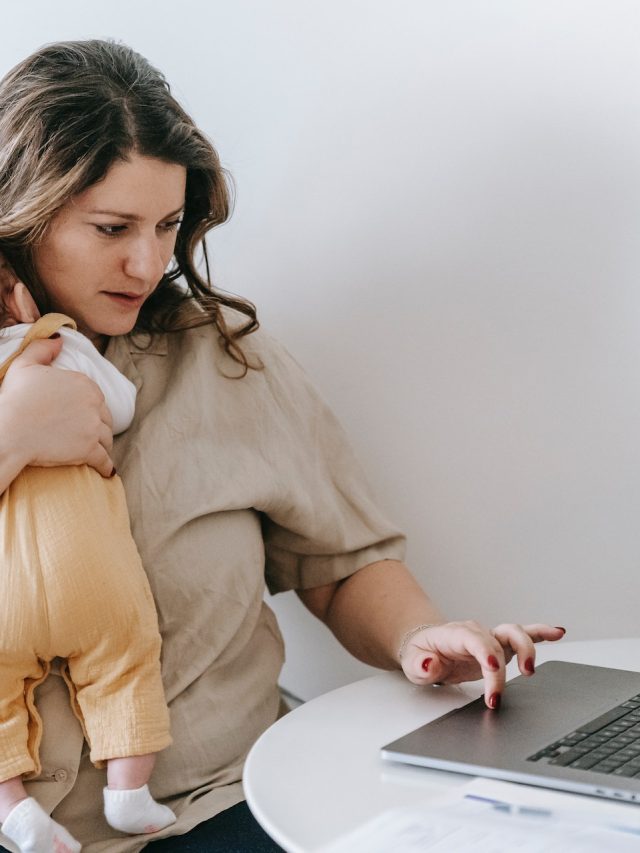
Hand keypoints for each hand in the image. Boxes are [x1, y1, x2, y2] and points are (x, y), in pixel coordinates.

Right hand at [0, 339, 114, 476]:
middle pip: (104, 418)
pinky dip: (107, 466)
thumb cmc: (15, 399)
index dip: (90, 408)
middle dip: (98, 426)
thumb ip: (43, 348)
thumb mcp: (25, 366)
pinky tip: (106, 471)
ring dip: (103, 445)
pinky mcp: (90, 450)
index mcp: (84, 383)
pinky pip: (105, 461)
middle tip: (89, 435)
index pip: (96, 397)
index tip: (82, 416)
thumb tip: (59, 339)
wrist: (9, 431)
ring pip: (106, 438)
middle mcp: (94, 403)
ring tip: (97, 451)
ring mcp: (93, 427)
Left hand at [399, 620, 565, 708]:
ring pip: (514, 634)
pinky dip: (541, 634)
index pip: (475, 640)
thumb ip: (421, 664)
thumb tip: (430, 664)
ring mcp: (490, 638)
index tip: (493, 669)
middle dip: (504, 665)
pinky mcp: (500, 647)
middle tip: (502, 691)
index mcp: (455, 634)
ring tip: (531, 670)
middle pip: (497, 640)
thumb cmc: (421, 654)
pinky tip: (558, 633)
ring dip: (527, 648)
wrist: (426, 648)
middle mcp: (476, 633)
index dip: (486, 653)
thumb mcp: (412, 663)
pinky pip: (524, 636)